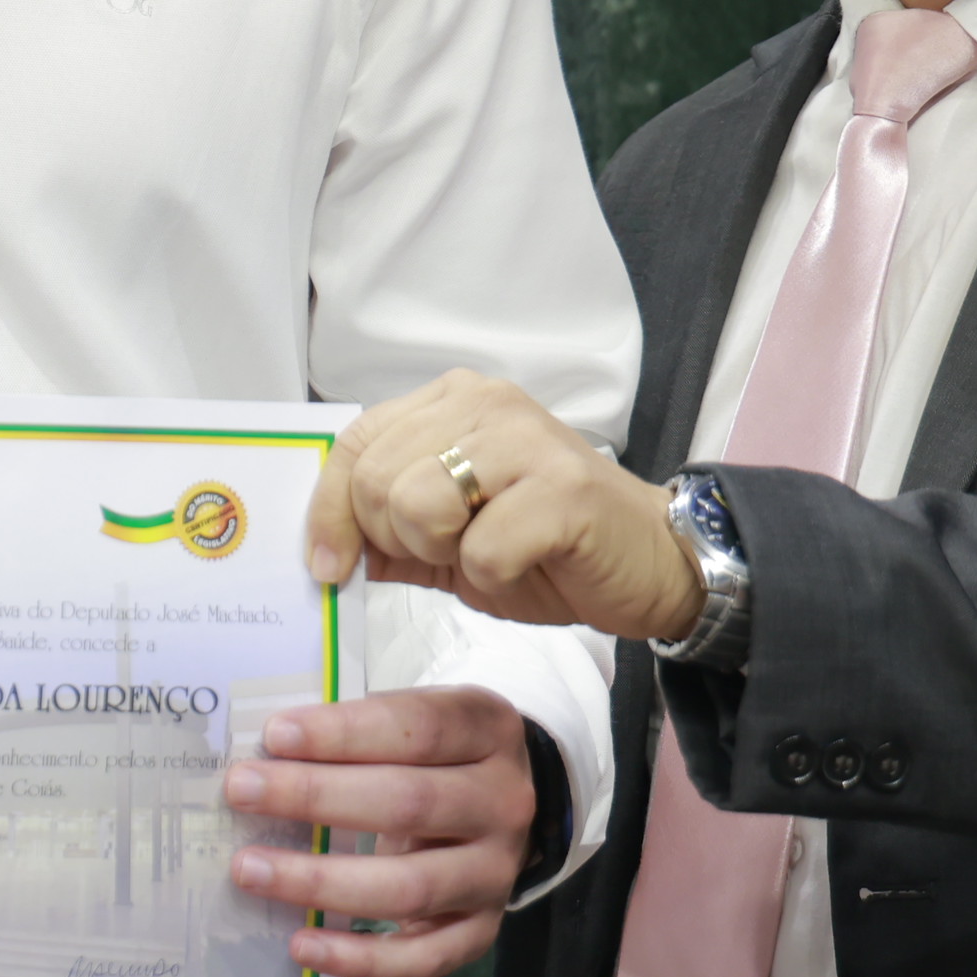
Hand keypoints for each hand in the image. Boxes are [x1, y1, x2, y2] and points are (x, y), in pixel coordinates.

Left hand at [221, 688, 536, 976]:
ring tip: (251, 870)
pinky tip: (302, 943)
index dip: (344, 732)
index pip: (417, 728)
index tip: (275, 736)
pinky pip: (423, 958)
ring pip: (411, 888)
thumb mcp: (410, 721)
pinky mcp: (482, 930)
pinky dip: (359, 957)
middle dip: (315, 798)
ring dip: (322, 882)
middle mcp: (503, 802)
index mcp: (486, 729)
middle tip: (241, 792)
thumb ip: (353, 731)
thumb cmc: (431, 753)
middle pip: (409, 804)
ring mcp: (497, 873)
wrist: (497, 803)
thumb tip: (262, 754)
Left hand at [308, 371, 704, 643]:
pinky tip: (527, 561)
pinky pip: (479, 550)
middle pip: (378, 481)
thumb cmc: (547, 547)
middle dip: (397, 539)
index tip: (330, 568)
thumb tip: (324, 552)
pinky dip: (492, 575)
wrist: (652, 562)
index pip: (355, 444)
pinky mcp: (562, 489)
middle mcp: (486, 403)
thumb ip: (389, 531)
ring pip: (417, 506)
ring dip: (444, 553)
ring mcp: (525, 440)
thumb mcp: (450, 539)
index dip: (329, 512)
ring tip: (488, 549)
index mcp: (452, 401)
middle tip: (450, 551)